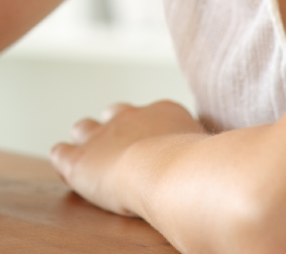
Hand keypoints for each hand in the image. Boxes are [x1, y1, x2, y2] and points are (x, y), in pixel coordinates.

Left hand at [50, 100, 205, 216]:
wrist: (170, 172)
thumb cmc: (200, 169)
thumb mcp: (214, 154)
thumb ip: (211, 154)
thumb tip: (224, 165)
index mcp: (164, 112)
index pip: (152, 114)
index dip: (149, 131)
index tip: (153, 146)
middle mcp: (131, 116)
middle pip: (115, 113)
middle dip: (116, 128)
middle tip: (123, 151)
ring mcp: (102, 135)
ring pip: (84, 128)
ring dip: (87, 142)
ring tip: (93, 161)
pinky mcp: (79, 159)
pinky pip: (62, 153)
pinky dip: (64, 161)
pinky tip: (69, 172)